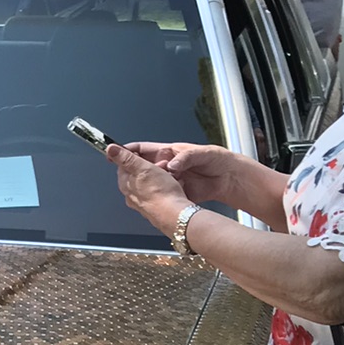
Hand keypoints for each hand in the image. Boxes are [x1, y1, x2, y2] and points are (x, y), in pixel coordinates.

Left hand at [106, 143, 192, 234]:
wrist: (175, 214)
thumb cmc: (160, 192)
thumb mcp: (141, 167)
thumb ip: (125, 158)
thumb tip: (110, 149)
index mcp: (125, 184)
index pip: (123, 165)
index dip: (135, 157)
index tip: (145, 155)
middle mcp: (131, 196)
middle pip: (138, 174)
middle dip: (150, 167)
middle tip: (161, 166)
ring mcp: (142, 203)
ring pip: (149, 183)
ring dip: (159, 176)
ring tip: (169, 176)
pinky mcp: (154, 208)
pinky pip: (158, 193)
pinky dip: (164, 187)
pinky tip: (172, 187)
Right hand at [120, 141, 243, 205]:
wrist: (229, 178)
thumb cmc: (217, 160)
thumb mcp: (201, 153)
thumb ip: (185, 158)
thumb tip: (171, 165)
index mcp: (169, 152)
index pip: (142, 149)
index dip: (127, 151)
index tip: (113, 153)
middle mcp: (166, 165)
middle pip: (142, 167)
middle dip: (138, 170)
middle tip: (141, 175)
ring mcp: (169, 179)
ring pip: (152, 182)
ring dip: (152, 184)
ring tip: (162, 183)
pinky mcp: (175, 191)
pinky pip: (163, 193)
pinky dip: (162, 194)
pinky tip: (166, 195)